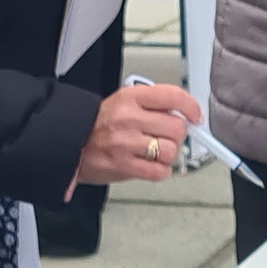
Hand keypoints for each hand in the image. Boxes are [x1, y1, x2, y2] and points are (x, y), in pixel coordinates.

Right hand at [75, 81, 201, 184]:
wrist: (71, 143)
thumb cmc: (100, 124)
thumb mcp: (124, 101)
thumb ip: (153, 103)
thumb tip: (184, 112)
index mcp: (131, 97)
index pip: (172, 96)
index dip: (190, 107)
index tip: (195, 116)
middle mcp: (129, 118)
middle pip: (177, 128)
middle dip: (176, 135)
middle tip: (165, 136)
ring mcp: (126, 143)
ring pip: (171, 150)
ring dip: (168, 154)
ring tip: (154, 152)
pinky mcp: (124, 166)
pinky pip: (159, 171)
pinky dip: (160, 171)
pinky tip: (151, 165)